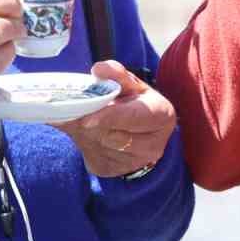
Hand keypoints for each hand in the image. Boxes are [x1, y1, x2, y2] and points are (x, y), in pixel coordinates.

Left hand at [54, 62, 174, 177]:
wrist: (134, 132)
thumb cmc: (133, 102)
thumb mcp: (129, 84)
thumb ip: (116, 73)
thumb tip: (98, 69)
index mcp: (162, 115)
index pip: (133, 117)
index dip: (110, 117)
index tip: (87, 119)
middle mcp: (154, 145)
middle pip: (113, 136)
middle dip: (92, 124)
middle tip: (77, 113)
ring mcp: (135, 163)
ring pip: (100, 147)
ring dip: (86, 133)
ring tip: (86, 120)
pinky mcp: (115, 171)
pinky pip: (92, 158)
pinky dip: (85, 144)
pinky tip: (88, 134)